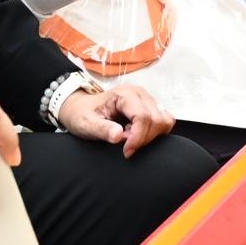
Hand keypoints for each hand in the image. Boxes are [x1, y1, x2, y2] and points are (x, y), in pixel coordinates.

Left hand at [58, 82, 174, 157]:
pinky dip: (154, 132)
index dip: (137, 138)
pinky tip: (137, 134)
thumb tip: (118, 135)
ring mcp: (147, 99)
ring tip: (130, 138)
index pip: (143, 117)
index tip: (126, 151)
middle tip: (125, 144)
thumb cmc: (83, 114)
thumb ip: (102, 129)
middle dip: (143, 138)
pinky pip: (164, 121)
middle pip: (156, 120)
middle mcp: (139, 93)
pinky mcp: (151, 107)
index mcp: (124, 94)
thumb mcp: (86, 124)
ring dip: (150, 135)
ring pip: (164, 121)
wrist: (81, 108)